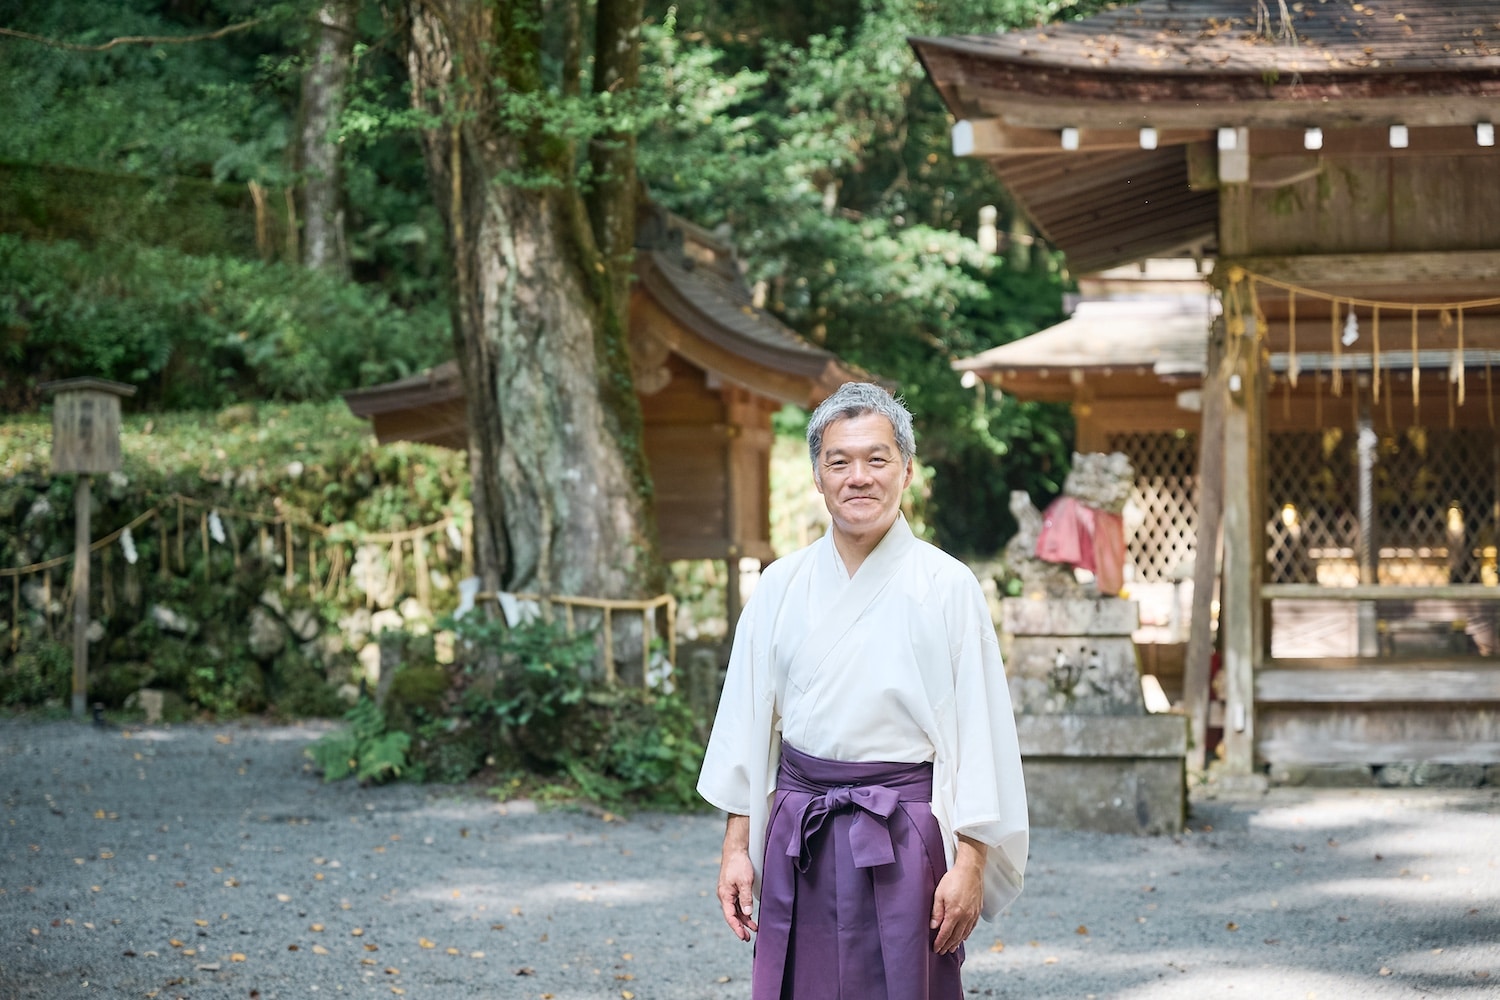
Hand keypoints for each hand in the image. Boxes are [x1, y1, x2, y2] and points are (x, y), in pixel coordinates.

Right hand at [717, 815, 757, 941]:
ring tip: (753, 928)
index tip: (744, 936)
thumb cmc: (738, 864)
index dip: (737, 928)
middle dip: (740, 927)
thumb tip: (747, 913)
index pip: (730, 916)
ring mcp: (727, 892)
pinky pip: (736, 903)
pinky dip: (743, 911)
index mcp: (725, 895)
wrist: (735, 850)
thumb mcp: (745, 881)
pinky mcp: (732, 889)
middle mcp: (724, 895)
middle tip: (748, 937)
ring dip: (743, 919)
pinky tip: (749, 915)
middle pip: (732, 915)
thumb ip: (745, 898)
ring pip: (735, 910)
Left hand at [930, 835, 985, 953]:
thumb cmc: (953, 879)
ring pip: (964, 933)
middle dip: (948, 945)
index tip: (936, 949)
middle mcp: (965, 917)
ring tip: (952, 948)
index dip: (940, 942)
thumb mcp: (939, 894)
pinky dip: (966, 934)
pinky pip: (972, 927)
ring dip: (957, 942)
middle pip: (955, 936)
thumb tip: (933, 926)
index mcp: (954, 913)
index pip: (945, 933)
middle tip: (942, 952)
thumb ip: (936, 912)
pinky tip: (963, 937)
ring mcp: (973, 914)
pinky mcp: (978, 911)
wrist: (970, 870)